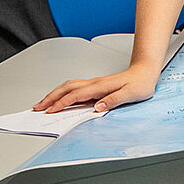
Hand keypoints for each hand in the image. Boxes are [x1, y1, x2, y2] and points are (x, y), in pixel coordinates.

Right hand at [34, 64, 158, 113]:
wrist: (146, 72)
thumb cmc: (140, 83)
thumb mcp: (131, 94)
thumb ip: (115, 100)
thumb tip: (98, 107)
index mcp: (100, 86)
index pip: (76, 95)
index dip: (62, 103)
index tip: (50, 111)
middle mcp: (94, 83)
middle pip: (66, 88)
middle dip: (50, 98)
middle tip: (37, 108)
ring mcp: (93, 83)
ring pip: (68, 86)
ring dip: (53, 94)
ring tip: (42, 104)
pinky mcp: (94, 85)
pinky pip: (73, 88)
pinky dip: (61, 92)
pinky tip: (58, 98)